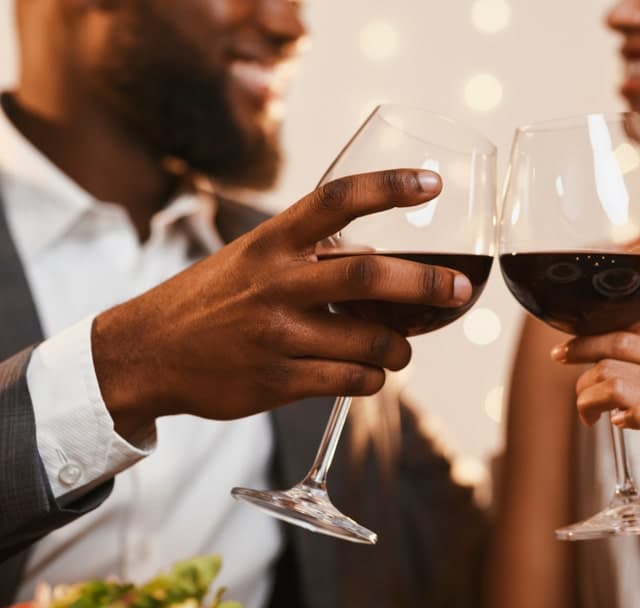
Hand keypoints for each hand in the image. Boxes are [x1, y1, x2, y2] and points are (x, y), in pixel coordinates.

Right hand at [94, 169, 470, 435]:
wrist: (146, 353)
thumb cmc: (213, 299)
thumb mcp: (252, 258)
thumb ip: (310, 255)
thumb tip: (382, 259)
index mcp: (273, 241)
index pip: (337, 200)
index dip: (389, 187)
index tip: (433, 184)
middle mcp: (278, 282)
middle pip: (369, 275)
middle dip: (426, 283)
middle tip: (461, 290)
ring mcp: (277, 334)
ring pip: (372, 341)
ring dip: (401, 348)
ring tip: (403, 348)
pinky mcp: (278, 381)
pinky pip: (352, 381)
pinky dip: (374, 379)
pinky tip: (369, 374)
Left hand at [553, 324, 639, 531]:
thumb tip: (633, 330)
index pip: (623, 336)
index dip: (585, 342)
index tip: (560, 354)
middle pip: (613, 357)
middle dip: (582, 377)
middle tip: (580, 403)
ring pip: (616, 384)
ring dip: (590, 401)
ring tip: (591, 420)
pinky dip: (622, 417)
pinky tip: (618, 426)